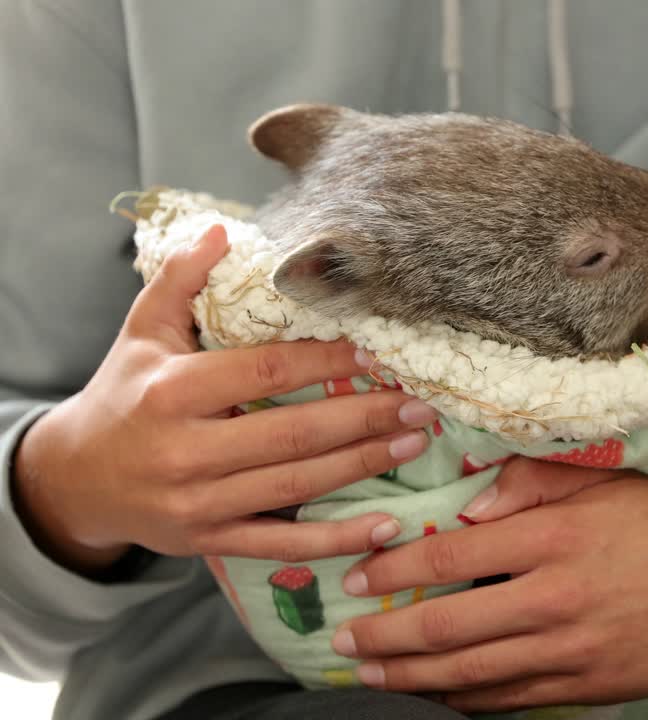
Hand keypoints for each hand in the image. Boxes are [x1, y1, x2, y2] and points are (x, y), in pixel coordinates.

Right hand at [12, 225, 436, 575]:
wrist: (73, 481)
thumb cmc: (123, 396)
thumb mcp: (142, 333)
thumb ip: (180, 281)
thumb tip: (222, 233)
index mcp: (172, 393)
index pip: (266, 371)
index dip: (326, 359)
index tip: (376, 350)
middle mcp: (185, 451)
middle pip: (293, 433)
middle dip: (364, 417)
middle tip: (418, 403)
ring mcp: (198, 503)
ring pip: (297, 485)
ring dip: (363, 465)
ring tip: (414, 442)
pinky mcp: (210, 541)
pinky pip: (283, 545)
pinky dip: (336, 541)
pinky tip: (384, 526)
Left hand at [331, 466, 647, 712]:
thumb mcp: (608, 478)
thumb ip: (534, 480)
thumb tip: (471, 501)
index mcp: (554, 537)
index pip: (447, 555)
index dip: (391, 567)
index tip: (358, 574)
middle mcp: (554, 598)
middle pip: (444, 625)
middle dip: (381, 636)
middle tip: (342, 641)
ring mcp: (571, 650)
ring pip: (469, 673)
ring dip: (410, 676)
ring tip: (370, 674)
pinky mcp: (588, 686)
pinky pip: (511, 700)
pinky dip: (465, 700)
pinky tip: (438, 693)